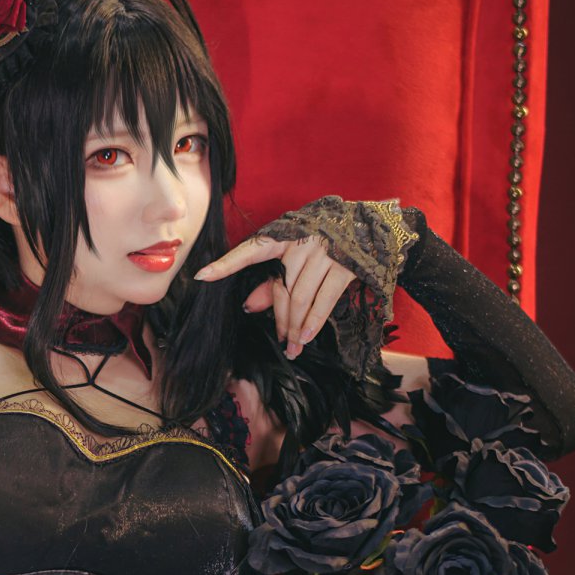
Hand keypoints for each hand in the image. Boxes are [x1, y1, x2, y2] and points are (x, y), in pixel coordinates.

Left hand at [194, 230, 356, 359]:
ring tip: (292, 347)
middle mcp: (301, 241)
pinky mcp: (345, 265)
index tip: (202, 275)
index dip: (226, 264)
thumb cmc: (328, 242)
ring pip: (300, 298)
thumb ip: (275, 279)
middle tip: (279, 341)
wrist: (372, 227)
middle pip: (281, 288)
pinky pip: (324, 300)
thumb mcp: (299, 254)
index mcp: (284, 235)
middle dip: (278, 319)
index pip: (250, 250)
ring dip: (294, 327)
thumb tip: (250, 306)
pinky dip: (313, 321)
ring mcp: (324, 252)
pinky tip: (305, 336)